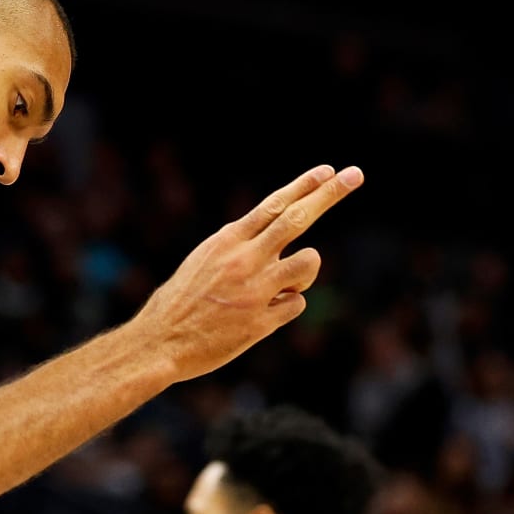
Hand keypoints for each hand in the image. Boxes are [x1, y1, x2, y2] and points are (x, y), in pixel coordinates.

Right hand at [133, 164, 362, 382]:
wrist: (158, 343)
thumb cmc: (178, 304)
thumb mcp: (202, 262)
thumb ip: (238, 248)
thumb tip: (270, 239)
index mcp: (227, 241)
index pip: (273, 205)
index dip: (304, 186)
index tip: (328, 171)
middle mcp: (244, 259)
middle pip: (298, 219)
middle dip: (330, 194)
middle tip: (355, 174)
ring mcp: (255, 290)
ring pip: (309, 263)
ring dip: (304, 272)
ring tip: (281, 286)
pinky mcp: (261, 322)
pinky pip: (296, 305)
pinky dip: (284, 308)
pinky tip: (259, 317)